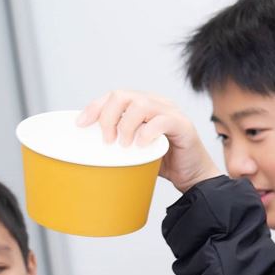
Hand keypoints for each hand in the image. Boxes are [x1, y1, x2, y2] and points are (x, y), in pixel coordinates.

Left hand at [76, 90, 221, 193]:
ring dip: (126, 125)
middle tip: (106, 140)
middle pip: (123, 95)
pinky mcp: (183, 125)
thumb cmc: (165, 164)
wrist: (194, 178)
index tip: (81, 124)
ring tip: (124, 145)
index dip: (94, 107)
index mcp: (143, 105)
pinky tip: (142, 145)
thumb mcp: (134, 150)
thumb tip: (87, 145)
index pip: (113, 96)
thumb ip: (118, 141)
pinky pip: (162, 121)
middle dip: (107, 116)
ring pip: (140, 104)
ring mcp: (171, 112)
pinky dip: (147, 132)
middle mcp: (157, 103)